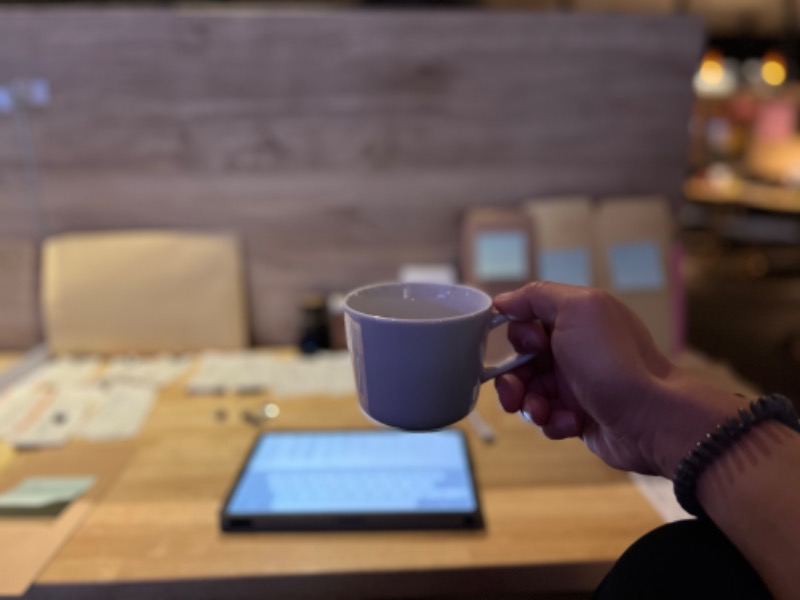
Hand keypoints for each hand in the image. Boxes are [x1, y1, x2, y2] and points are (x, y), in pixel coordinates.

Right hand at [493, 282, 738, 476]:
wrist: (651, 419)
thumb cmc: (613, 361)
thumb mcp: (577, 308)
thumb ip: (537, 296)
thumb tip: (502, 301)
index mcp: (577, 320)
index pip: (528, 322)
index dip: (520, 335)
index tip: (533, 346)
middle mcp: (576, 350)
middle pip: (522, 361)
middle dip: (513, 378)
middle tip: (516, 392)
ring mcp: (577, 385)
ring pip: (530, 392)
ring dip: (528, 404)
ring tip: (542, 412)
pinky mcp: (579, 417)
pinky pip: (548, 418)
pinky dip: (552, 422)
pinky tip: (571, 424)